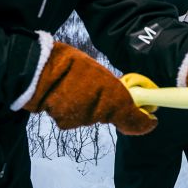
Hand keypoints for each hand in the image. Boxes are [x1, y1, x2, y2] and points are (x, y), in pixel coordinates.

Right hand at [21, 41, 157, 134]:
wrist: (37, 71)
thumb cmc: (68, 65)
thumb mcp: (96, 70)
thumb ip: (112, 86)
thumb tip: (125, 95)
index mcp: (111, 96)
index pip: (133, 118)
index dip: (143, 122)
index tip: (150, 120)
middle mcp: (99, 112)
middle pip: (111, 114)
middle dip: (111, 106)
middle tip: (103, 89)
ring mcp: (82, 119)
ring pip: (93, 115)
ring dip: (90, 104)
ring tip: (78, 85)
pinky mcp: (66, 123)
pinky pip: (77, 117)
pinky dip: (75, 108)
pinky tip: (66, 93)